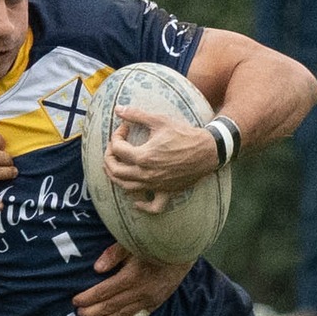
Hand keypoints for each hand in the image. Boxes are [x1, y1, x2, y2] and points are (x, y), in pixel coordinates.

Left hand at [73, 244, 190, 315]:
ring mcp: (148, 300)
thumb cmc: (153, 243)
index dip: (88, 297)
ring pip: (122, 315)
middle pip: (111, 306)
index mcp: (131, 276)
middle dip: (93, 311)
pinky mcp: (155, 304)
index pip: (104, 291)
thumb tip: (97, 268)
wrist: (182, 250)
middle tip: (80, 314)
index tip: (76, 301)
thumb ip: (113, 254)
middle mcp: (140, 292)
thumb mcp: (132, 242)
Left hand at [103, 106, 217, 213]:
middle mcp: (146, 174)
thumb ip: (136, 115)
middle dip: (109, 158)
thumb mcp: (160, 120)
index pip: (117, 149)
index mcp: (143, 156)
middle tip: (113, 147)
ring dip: (117, 178)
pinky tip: (136, 201)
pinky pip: (153, 206)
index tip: (123, 129)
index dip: (116, 136)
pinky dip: (142, 206)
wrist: (207, 150)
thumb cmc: (184, 134)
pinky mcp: (167, 191)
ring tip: (117, 167)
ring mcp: (156, 185)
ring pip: (127, 188)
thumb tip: (118, 109)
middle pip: (116, 171)